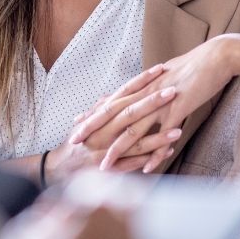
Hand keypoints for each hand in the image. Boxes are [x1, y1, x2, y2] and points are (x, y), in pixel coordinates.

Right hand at [41, 64, 175, 183]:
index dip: (141, 81)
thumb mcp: (85, 122)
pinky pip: (133, 162)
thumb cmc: (76, 143)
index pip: (123, 93)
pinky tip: (167, 152)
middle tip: (173, 91)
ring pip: (135, 140)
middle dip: (152, 102)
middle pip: (130, 113)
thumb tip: (109, 94)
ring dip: (157, 136)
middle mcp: (103, 130)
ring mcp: (106, 149)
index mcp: (100, 116)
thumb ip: (99, 109)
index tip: (159, 69)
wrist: (60, 169)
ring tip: (179, 130)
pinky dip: (150, 158)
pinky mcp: (110, 168)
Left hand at [71, 38, 236, 173]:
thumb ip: (150, 86)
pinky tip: (147, 169)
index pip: (111, 101)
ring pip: (134, 128)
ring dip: (118, 150)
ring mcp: (161, 102)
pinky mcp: (178, 110)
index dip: (93, 112)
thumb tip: (141, 91)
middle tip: (74, 143)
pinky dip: (155, 154)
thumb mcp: (165, 75)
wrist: (215, 57)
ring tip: (104, 166)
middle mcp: (146, 93)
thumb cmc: (193, 67)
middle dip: (92, 129)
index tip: (76, 123)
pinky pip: (163, 136)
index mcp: (142, 86)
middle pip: (113, 114)